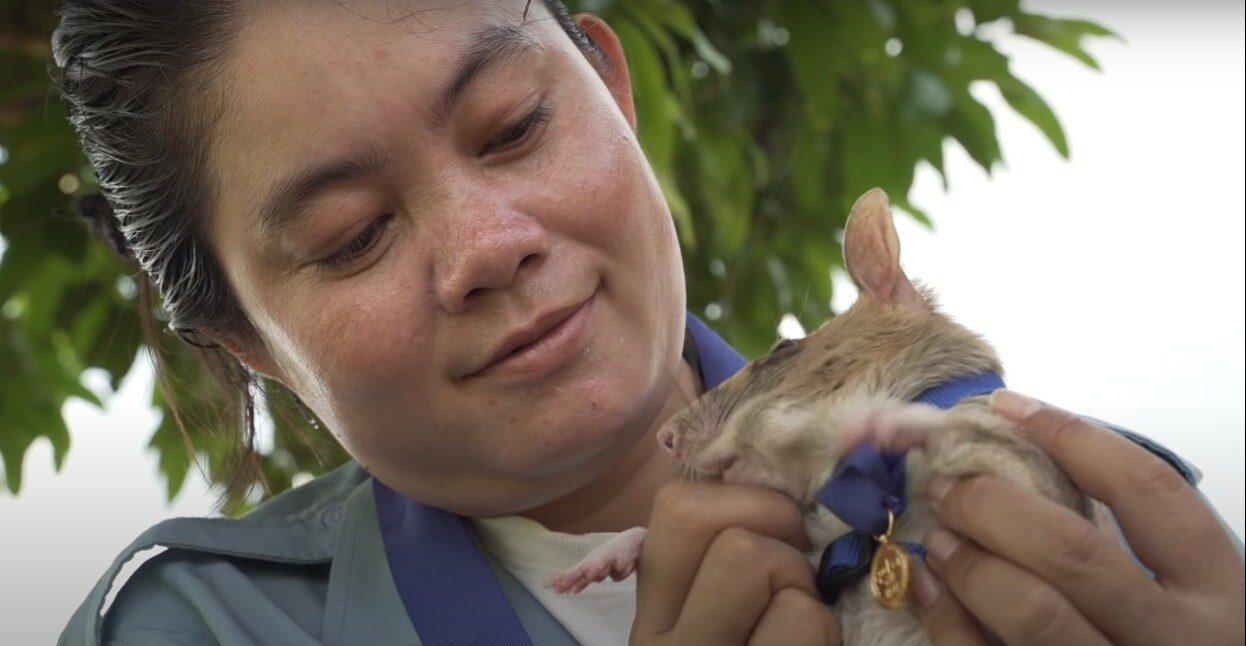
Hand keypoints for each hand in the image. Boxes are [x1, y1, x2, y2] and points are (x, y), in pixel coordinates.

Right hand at [630, 482, 841, 644]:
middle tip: (795, 565)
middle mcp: (661, 636)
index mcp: (653, 611)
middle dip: (771, 521)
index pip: (675, 505)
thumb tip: (770, 473)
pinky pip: (802, 615)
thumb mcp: (718, 619)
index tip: (774, 531)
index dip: (742, 497)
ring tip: (802, 619)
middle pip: (698, 515)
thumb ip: (722, 560)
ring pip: (750, 556)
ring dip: (800, 581)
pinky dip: (825, 627)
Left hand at [912, 389, 1244, 644]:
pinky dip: (949, 620)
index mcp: (1220, 595)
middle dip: (996, 506)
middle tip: (950, 483)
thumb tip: (1024, 455)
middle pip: (1076, 551)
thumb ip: (1131, 544)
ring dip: (972, 563)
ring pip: (1034, 613)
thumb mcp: (1184, 599)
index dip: (1073, 437)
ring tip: (940, 537)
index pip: (1149, 491)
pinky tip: (925, 588)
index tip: (1010, 408)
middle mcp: (1180, 640)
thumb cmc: (1167, 644)